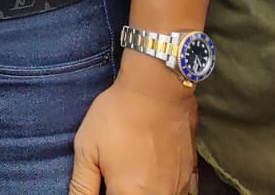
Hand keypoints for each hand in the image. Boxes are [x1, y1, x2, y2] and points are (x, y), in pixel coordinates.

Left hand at [69, 60, 197, 194]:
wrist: (157, 90)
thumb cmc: (117, 117)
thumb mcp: (87, 149)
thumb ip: (83, 185)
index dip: (105, 192)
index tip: (103, 182)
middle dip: (122, 190)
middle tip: (115, 173)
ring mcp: (178, 188)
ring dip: (144, 189)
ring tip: (132, 169)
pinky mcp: (191, 176)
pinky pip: (179, 193)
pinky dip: (164, 189)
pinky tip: (153, 173)